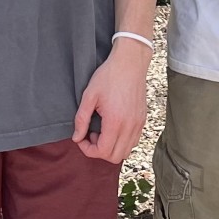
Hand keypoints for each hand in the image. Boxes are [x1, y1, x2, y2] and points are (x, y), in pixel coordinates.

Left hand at [73, 41, 151, 163]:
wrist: (130, 62)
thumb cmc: (109, 76)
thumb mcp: (89, 95)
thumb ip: (81, 119)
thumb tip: (76, 137)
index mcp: (115, 121)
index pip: (102, 152)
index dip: (88, 149)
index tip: (81, 137)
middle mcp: (130, 126)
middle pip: (115, 157)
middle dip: (99, 151)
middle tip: (91, 134)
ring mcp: (138, 124)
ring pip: (126, 151)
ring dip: (112, 148)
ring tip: (103, 130)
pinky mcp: (142, 120)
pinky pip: (133, 141)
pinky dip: (122, 142)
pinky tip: (113, 127)